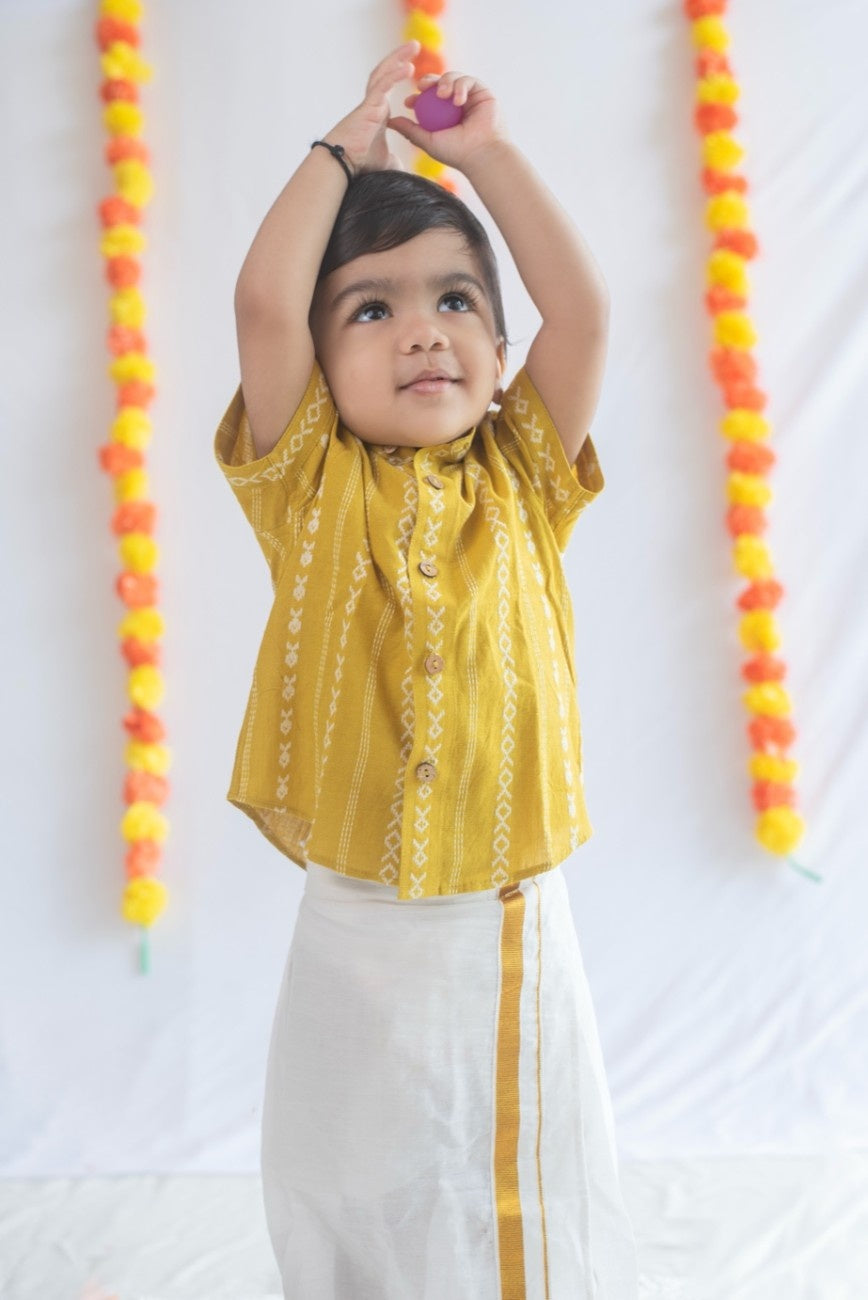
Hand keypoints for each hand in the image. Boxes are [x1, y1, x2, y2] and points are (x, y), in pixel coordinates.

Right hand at [323, 42, 419, 173]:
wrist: (342, 164)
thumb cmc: (359, 163)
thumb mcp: (385, 162)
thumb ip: (394, 161)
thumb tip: (403, 171)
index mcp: (378, 112)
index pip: (389, 86)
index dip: (399, 73)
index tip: (413, 67)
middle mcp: (374, 103)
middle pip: (387, 73)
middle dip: (400, 57)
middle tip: (414, 45)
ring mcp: (370, 103)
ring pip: (384, 73)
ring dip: (398, 58)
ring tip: (413, 45)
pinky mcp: (368, 107)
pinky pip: (383, 86)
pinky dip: (395, 75)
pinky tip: (408, 66)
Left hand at [387, 70, 508, 172]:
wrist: (482, 154)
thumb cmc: (456, 152)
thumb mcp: (427, 141)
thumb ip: (409, 130)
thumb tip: (389, 121)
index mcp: (443, 116)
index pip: (427, 100)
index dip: (417, 97)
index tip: (408, 102)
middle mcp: (455, 106)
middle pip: (439, 84)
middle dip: (429, 81)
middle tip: (422, 86)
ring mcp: (469, 97)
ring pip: (452, 78)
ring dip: (445, 82)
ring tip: (443, 95)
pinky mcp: (482, 92)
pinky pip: (467, 80)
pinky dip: (460, 86)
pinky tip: (458, 100)